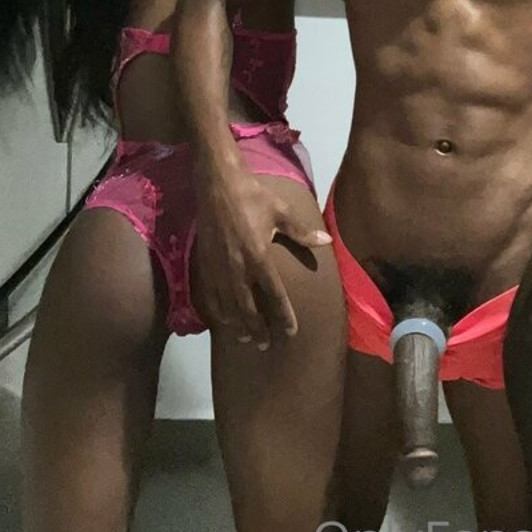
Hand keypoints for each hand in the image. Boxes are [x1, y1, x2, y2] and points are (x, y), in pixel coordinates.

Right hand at [193, 160, 330, 347]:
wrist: (217, 185)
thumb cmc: (253, 197)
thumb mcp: (281, 212)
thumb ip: (302, 232)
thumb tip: (327, 242)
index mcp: (259, 257)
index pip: (274, 295)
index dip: (283, 316)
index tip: (290, 332)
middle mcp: (237, 268)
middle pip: (248, 308)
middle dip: (257, 328)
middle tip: (265, 345)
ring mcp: (218, 268)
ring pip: (228, 305)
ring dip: (237, 324)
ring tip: (245, 338)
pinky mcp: (204, 263)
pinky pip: (210, 294)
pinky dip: (217, 310)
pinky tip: (222, 319)